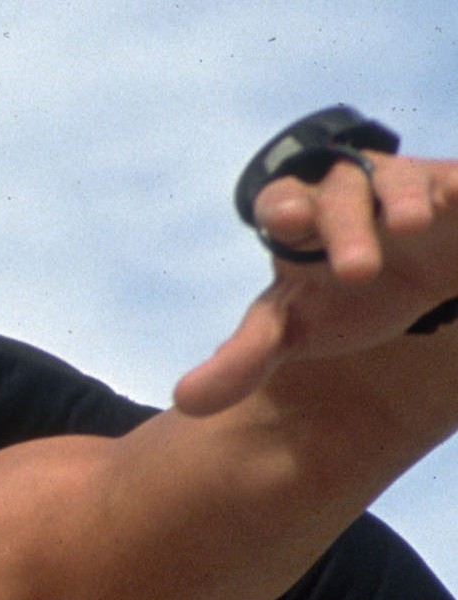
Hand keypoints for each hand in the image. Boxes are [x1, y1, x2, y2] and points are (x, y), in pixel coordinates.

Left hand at [177, 149, 457, 415]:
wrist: (427, 272)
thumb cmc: (349, 294)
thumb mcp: (297, 326)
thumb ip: (245, 357)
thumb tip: (184, 401)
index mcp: (302, 220)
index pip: (281, 203)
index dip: (283, 208)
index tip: (284, 221)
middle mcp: (353, 193)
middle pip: (340, 195)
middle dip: (346, 226)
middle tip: (357, 271)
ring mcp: (409, 187)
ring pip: (402, 180)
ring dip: (405, 198)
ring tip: (413, 224)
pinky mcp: (456, 190)